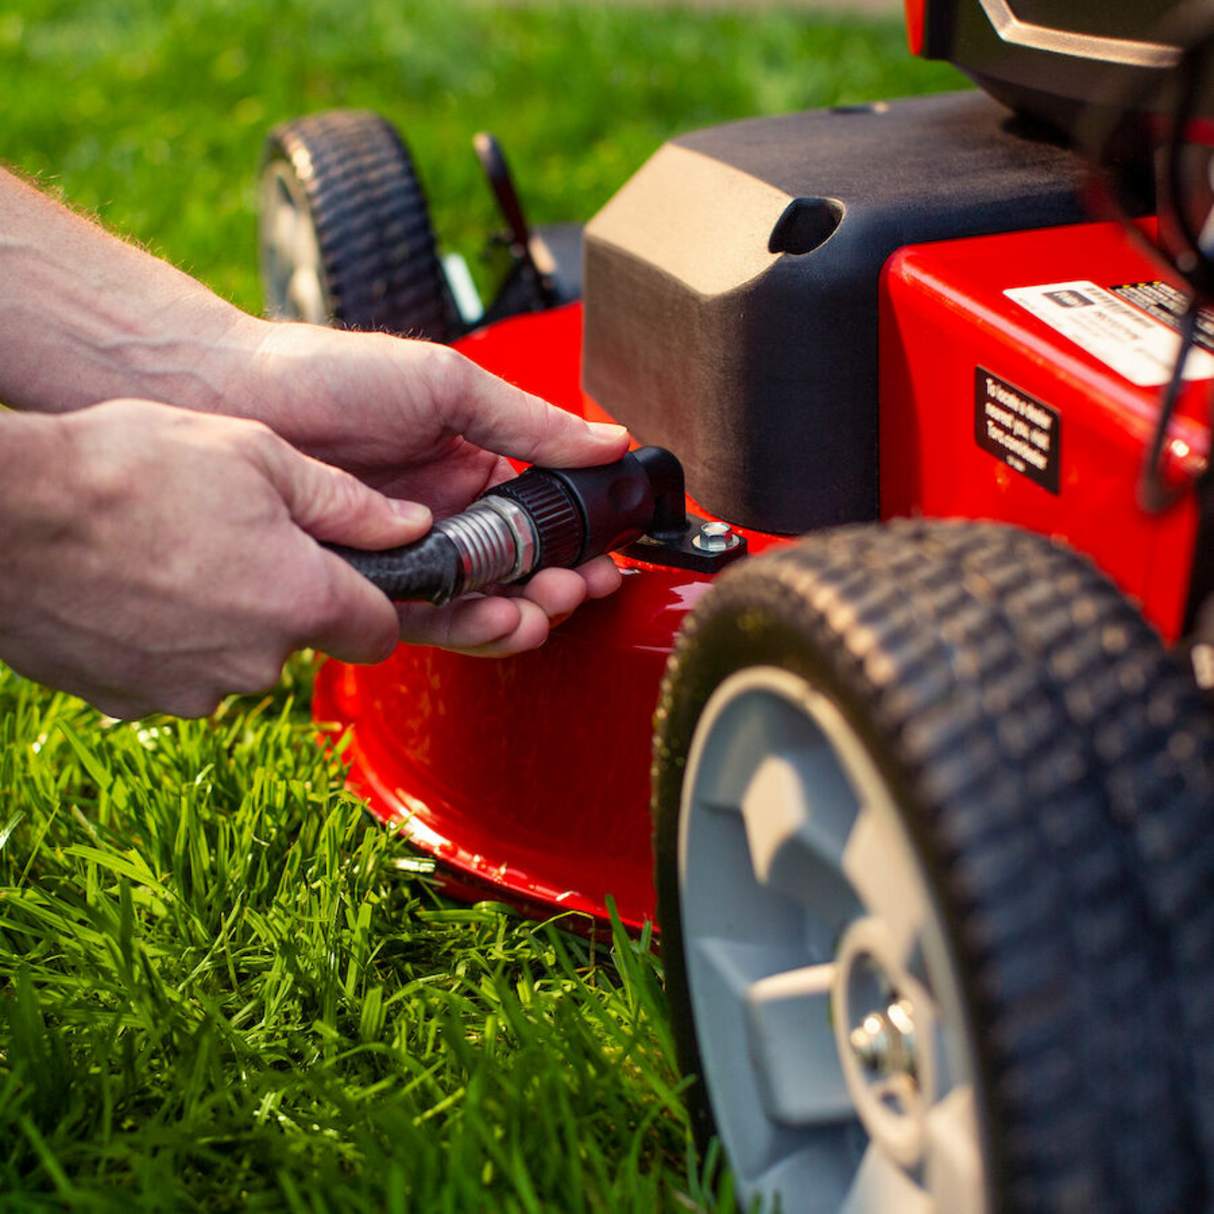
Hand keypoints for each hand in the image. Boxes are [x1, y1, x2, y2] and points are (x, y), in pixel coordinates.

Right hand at [0, 400, 430, 718]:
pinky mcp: (130, 701)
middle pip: (300, 641)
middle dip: (284, 598)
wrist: (3, 516)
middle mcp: (256, 662)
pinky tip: (133, 587)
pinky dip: (167, 640)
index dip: (372, 601)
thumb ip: (346, 502)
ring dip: (223, 619)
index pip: (379, 631)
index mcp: (302, 600)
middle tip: (235, 538)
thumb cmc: (129, 470)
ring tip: (172, 554)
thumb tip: (410, 525)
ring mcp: (190, 691)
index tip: (352, 576)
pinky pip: (174, 673)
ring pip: (236, 658)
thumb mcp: (256, 456)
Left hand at [239, 320, 631, 655]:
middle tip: (577, 589)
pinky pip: (423, 620)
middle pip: (516, 571)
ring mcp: (405, 555)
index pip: (540, 519)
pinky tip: (492, 621)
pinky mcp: (366, 586)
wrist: (227, 394)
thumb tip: (610, 441)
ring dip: (516, 615)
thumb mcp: (448, 386)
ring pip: (476, 602)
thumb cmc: (329, 375)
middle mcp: (442, 517)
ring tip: (539, 614)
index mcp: (469, 468)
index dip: (577, 544)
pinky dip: (464, 627)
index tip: (608, 559)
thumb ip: (531, 424)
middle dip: (555, 587)